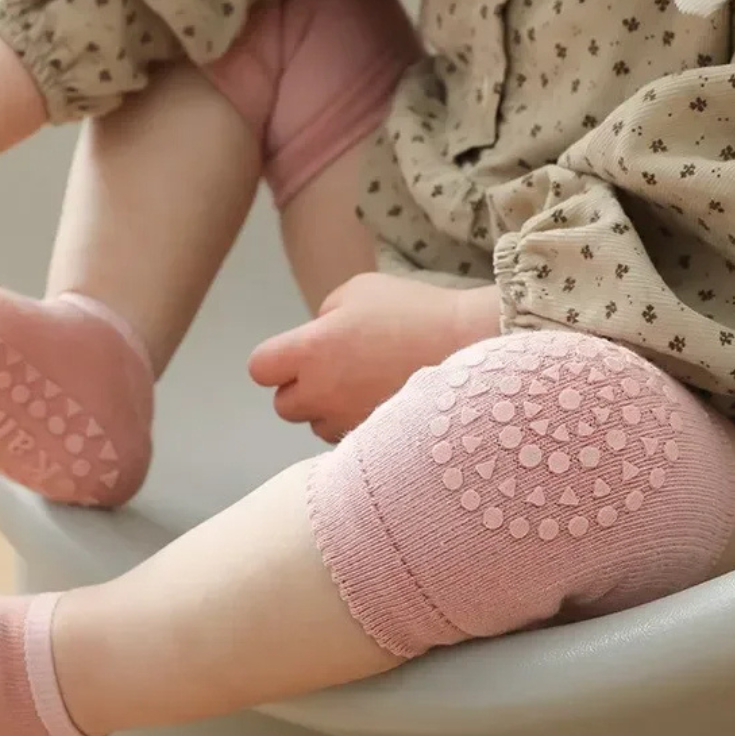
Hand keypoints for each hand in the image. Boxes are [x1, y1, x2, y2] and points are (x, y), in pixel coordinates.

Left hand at [249, 273, 499, 442]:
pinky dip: (358, 428)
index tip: (298, 354)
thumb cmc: (415, 313)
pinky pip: (350, 440)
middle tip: (334, 372)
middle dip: (301, 391)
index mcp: (311, 351)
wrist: (474, 349)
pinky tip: (383, 406)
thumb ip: (325, 316)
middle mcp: (322, 394)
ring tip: (366, 388)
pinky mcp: (374, 444)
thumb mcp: (360, 291)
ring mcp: (347, 423)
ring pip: (317, 427)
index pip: (260, 369)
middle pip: (284, 406)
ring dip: (330, 411)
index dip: (275, 362)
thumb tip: (317, 337)